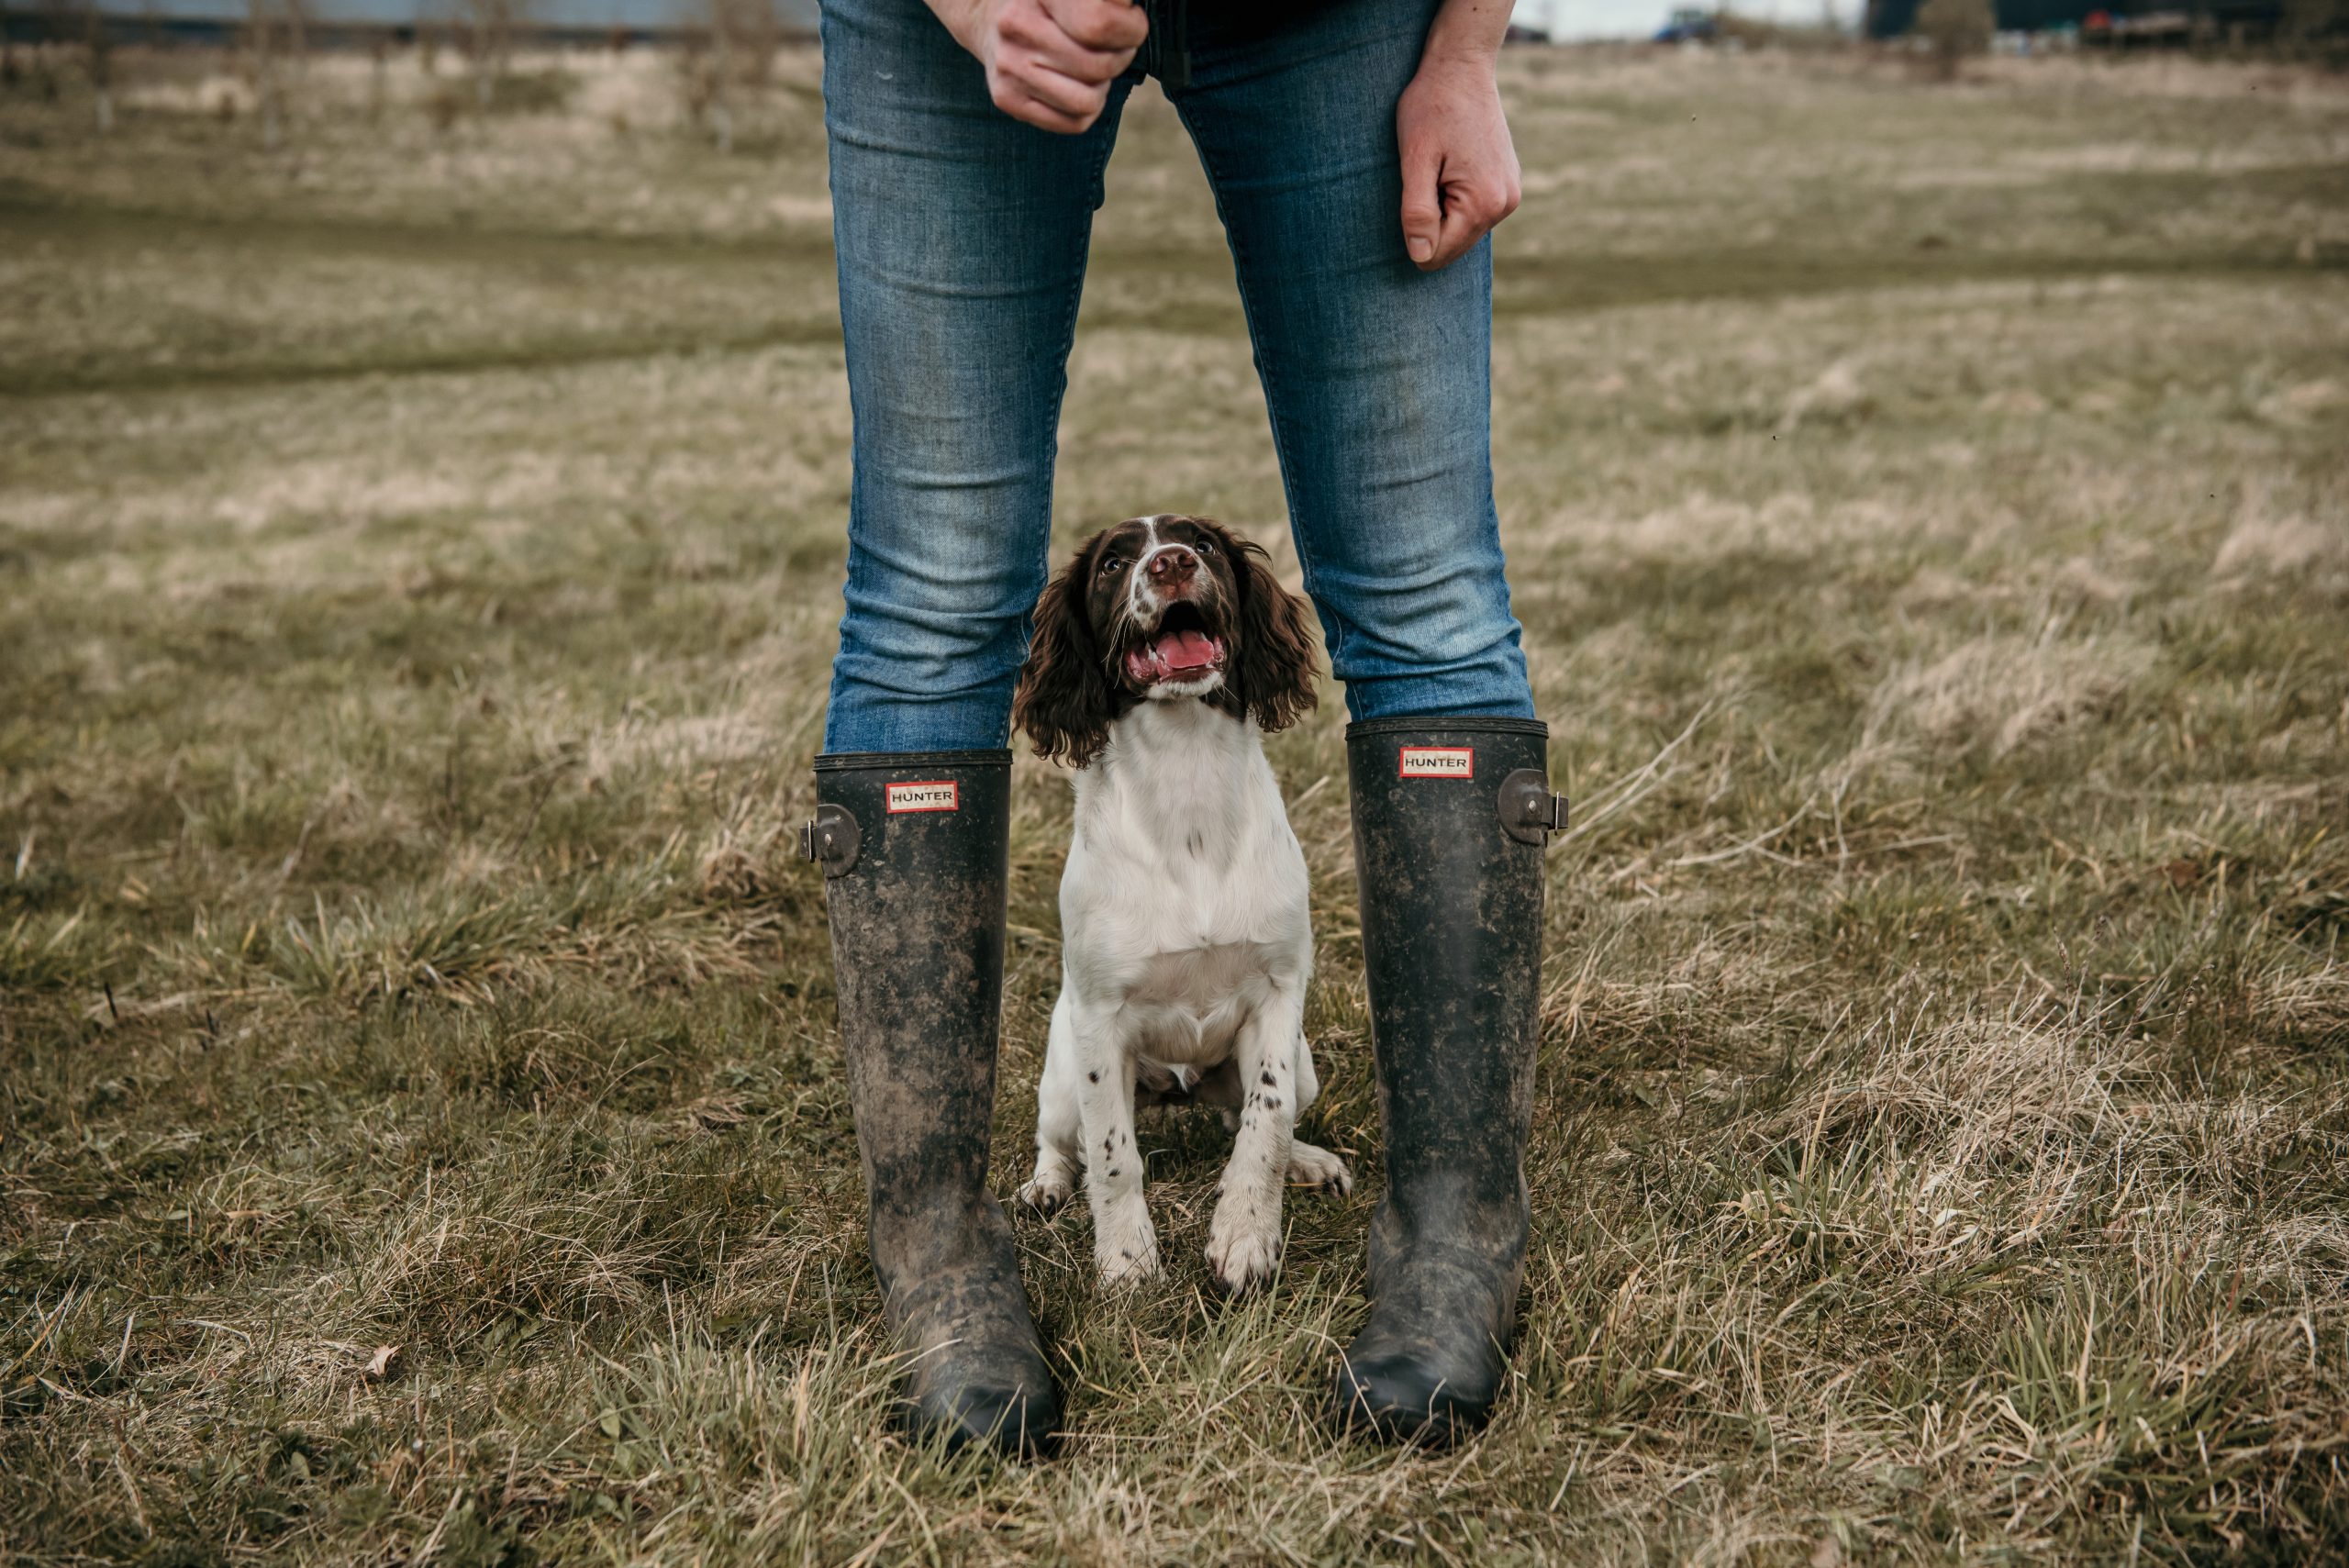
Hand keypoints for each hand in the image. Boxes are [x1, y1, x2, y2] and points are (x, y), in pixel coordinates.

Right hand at [929, 0, 1147, 133]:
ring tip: (1095, 68)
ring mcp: (1009, 66)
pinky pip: (1073, 123)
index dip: (1130, 28)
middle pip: (1099, 66)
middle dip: (1120, 58)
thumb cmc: (1043, 3)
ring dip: (1103, 87)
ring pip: (1088, 101)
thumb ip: (1103, 3)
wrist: (987, 20)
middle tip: (1117, 48)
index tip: (1132, 23)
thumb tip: (1129, 10)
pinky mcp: (1007, 98)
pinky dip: (1088, 109)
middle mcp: (1017, 26)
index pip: (1100, 23)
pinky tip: (1080, 87)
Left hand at [1395, 51, 1521, 270]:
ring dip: (1441, 210)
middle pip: (1452, 246)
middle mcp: (1505, 205)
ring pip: (1462, 231)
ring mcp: (1510, 195)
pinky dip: (1454, 200)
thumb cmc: (1432, 107)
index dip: (1413, 232)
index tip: (1414, 189)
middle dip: (1429, 222)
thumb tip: (1420, 257)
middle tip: (1426, 175)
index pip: (1437, 254)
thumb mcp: (1415, 159)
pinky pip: (1473, 213)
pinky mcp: (1507, 185)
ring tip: (1439, 168)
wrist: (1462, 68)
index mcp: (1483, 203)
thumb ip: (1417, 212)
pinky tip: (1451, 167)